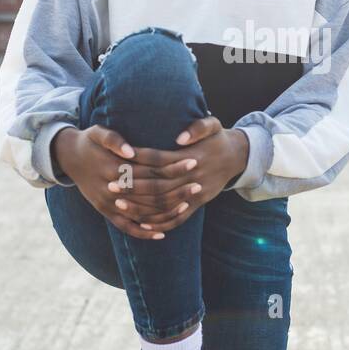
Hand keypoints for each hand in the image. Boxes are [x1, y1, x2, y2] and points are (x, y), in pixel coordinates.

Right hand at [54, 124, 199, 240]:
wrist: (67, 157)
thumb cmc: (89, 142)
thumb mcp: (97, 133)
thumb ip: (113, 140)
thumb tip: (131, 152)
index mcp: (114, 167)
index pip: (151, 169)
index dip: (173, 166)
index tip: (193, 161)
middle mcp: (112, 188)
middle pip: (151, 193)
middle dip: (176, 190)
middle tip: (198, 185)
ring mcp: (108, 203)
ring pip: (142, 213)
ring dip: (166, 211)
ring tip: (188, 205)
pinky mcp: (105, 212)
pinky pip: (125, 227)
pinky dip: (143, 233)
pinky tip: (161, 233)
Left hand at [107, 117, 248, 236]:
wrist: (237, 157)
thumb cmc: (218, 139)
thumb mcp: (213, 125)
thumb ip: (198, 128)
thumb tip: (180, 137)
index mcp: (192, 157)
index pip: (160, 160)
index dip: (139, 160)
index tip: (120, 159)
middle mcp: (192, 178)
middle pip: (158, 186)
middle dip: (133, 187)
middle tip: (111, 186)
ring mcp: (195, 194)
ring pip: (164, 205)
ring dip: (141, 207)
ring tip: (119, 205)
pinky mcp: (197, 204)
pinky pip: (178, 218)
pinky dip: (160, 223)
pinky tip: (142, 224)